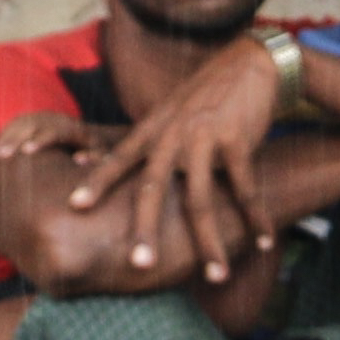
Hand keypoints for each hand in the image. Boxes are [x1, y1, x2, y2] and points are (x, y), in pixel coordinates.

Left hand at [71, 32, 286, 275]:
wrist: (250, 63)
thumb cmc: (207, 95)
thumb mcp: (171, 113)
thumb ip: (149, 141)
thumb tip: (112, 166)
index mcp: (154, 129)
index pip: (118, 158)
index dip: (96, 181)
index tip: (74, 206)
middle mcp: (173, 135)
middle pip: (152, 189)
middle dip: (144, 230)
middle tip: (139, 266)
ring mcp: (204, 137)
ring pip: (200, 200)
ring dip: (210, 243)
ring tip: (216, 275)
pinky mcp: (237, 139)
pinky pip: (245, 188)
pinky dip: (256, 217)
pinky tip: (264, 240)